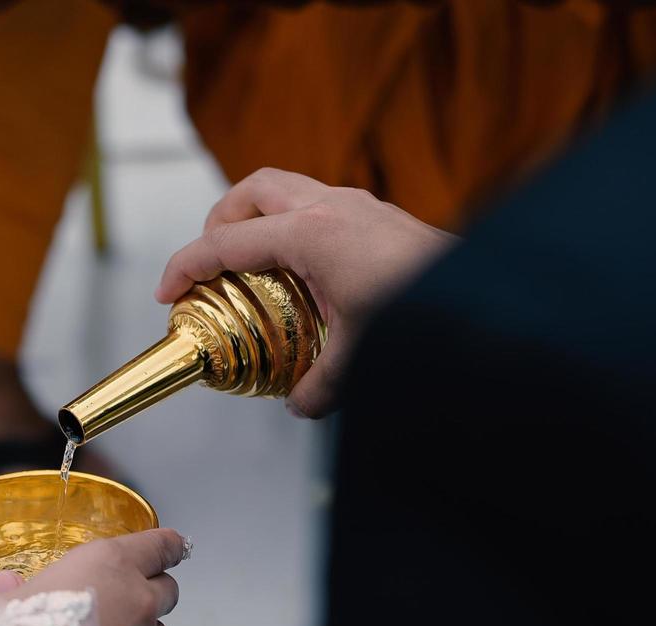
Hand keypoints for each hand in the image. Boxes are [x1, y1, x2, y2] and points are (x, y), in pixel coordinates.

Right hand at [157, 168, 457, 417]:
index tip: (167, 293)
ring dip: (259, 219)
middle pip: (252, 191)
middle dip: (220, 222)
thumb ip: (320, 386)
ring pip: (286, 190)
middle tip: (210, 266)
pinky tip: (304, 276)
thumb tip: (299, 405)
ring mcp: (357, 204)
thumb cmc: (424, 312)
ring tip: (251, 268)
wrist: (489, 292)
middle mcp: (329, 207)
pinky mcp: (377, 214)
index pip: (226, 243)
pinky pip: (317, 206)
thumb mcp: (361, 360)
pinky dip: (294, 229)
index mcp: (311, 235)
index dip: (186, 266)